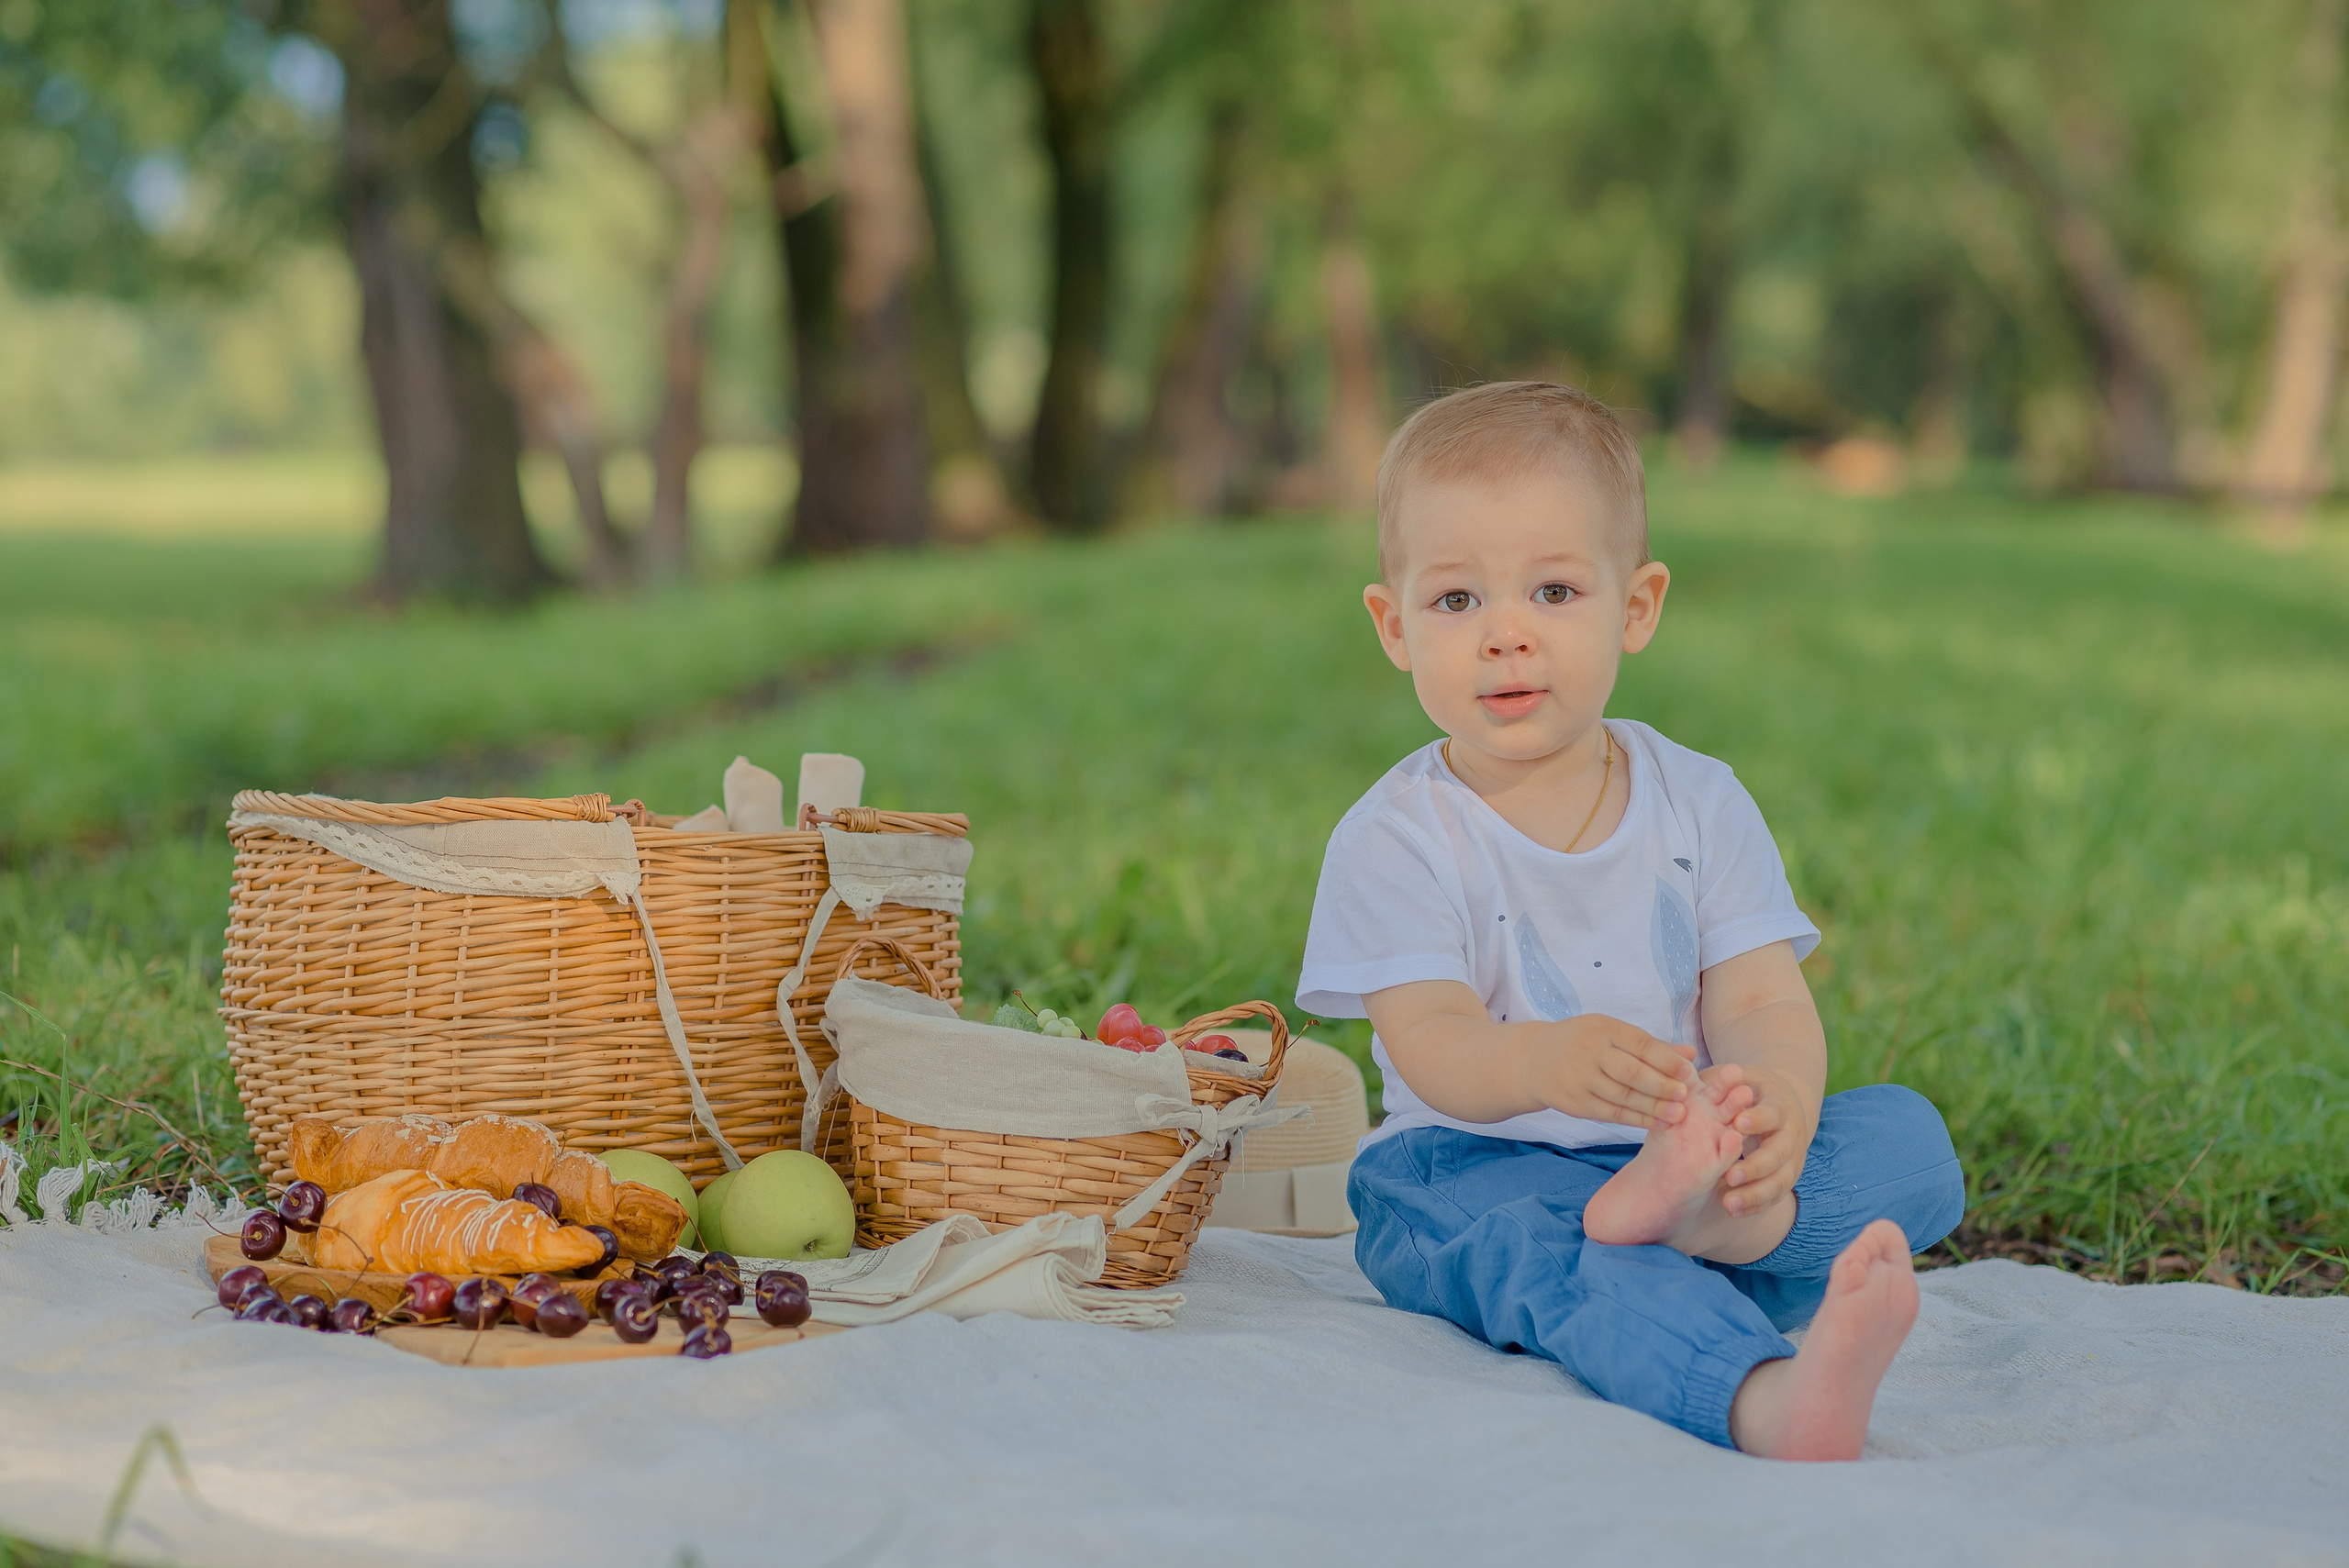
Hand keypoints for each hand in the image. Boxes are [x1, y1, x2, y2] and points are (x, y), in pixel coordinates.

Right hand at [1527, 1015, 1698, 1129]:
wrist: (1534, 1060)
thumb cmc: (1583, 1043)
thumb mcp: (1611, 1033)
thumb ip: (1651, 1045)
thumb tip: (1690, 1053)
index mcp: (1603, 1029)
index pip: (1639, 1044)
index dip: (1665, 1059)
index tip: (1687, 1072)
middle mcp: (1590, 1053)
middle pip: (1631, 1072)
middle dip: (1661, 1085)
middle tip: (1686, 1096)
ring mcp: (1581, 1080)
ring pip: (1623, 1096)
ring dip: (1654, 1107)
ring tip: (1679, 1114)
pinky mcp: (1576, 1103)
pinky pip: (1612, 1113)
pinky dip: (1637, 1119)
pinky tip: (1658, 1122)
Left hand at [1706, 1063, 1814, 1216]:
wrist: (1781, 1106)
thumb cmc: (1748, 1092)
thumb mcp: (1737, 1081)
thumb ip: (1718, 1081)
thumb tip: (1688, 1070)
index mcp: (1778, 1106)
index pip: (1772, 1113)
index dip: (1757, 1119)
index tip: (1737, 1122)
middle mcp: (1790, 1134)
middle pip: (1779, 1152)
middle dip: (1756, 1165)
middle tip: (1730, 1175)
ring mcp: (1793, 1159)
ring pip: (1780, 1180)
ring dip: (1756, 1194)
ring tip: (1728, 1203)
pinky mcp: (1787, 1177)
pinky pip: (1776, 1196)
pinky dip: (1757, 1205)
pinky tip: (1734, 1212)